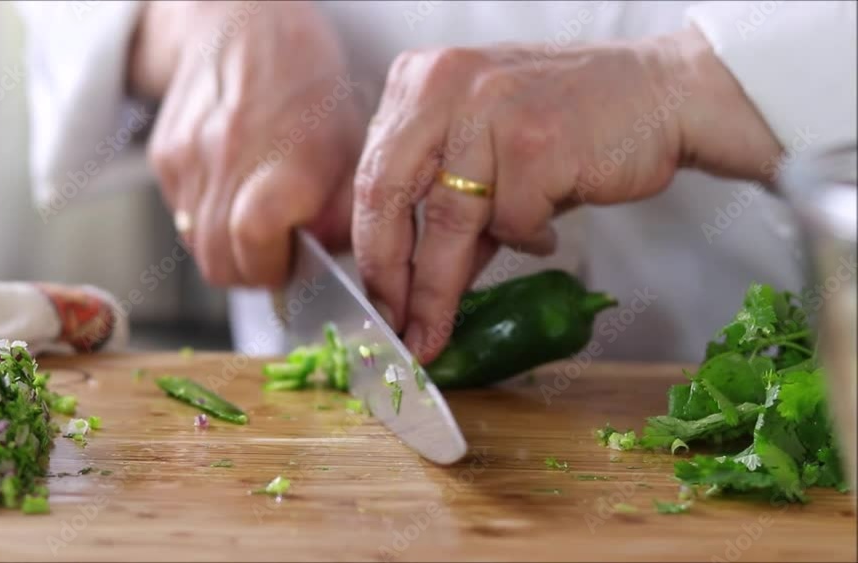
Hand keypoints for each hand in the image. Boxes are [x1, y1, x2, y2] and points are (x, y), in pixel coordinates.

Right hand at [132, 1, 365, 286]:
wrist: (245, 25)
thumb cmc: (309, 86)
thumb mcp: (352, 145)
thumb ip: (342, 212)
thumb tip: (324, 262)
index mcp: (286, 157)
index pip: (254, 242)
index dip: (272, 270)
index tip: (291, 266)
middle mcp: (231, 158)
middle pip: (219, 262)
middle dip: (250, 272)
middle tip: (275, 255)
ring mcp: (190, 158)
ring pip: (197, 246)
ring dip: (227, 249)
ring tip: (256, 222)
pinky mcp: (164, 156)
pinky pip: (180, 217)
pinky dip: (206, 221)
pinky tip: (232, 191)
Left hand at [352, 27, 781, 362]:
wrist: (660, 94)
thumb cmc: (572, 123)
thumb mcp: (490, 153)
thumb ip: (448, 208)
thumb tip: (411, 287)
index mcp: (422, 80)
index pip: (372, 175)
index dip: (369, 247)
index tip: (377, 297)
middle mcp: (445, 84)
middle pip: (388, 196)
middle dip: (390, 275)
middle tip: (395, 325)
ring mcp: (489, 109)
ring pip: (447, 223)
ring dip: (442, 289)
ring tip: (440, 326)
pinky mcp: (535, 141)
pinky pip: (512, 223)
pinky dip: (527, 239)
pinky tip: (547, 229)